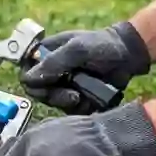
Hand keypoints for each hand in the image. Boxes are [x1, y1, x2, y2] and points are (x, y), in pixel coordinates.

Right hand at [21, 21, 151, 112]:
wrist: (129, 56)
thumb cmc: (103, 45)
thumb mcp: (78, 49)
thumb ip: (53, 62)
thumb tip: (28, 78)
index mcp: (45, 54)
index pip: (26, 73)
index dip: (33, 82)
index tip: (47, 86)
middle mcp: (52, 71)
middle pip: (39, 93)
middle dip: (55, 96)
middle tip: (73, 96)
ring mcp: (64, 85)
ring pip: (55, 104)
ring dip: (69, 103)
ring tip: (85, 96)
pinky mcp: (77, 98)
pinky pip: (71, 110)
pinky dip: (82, 108)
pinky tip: (92, 100)